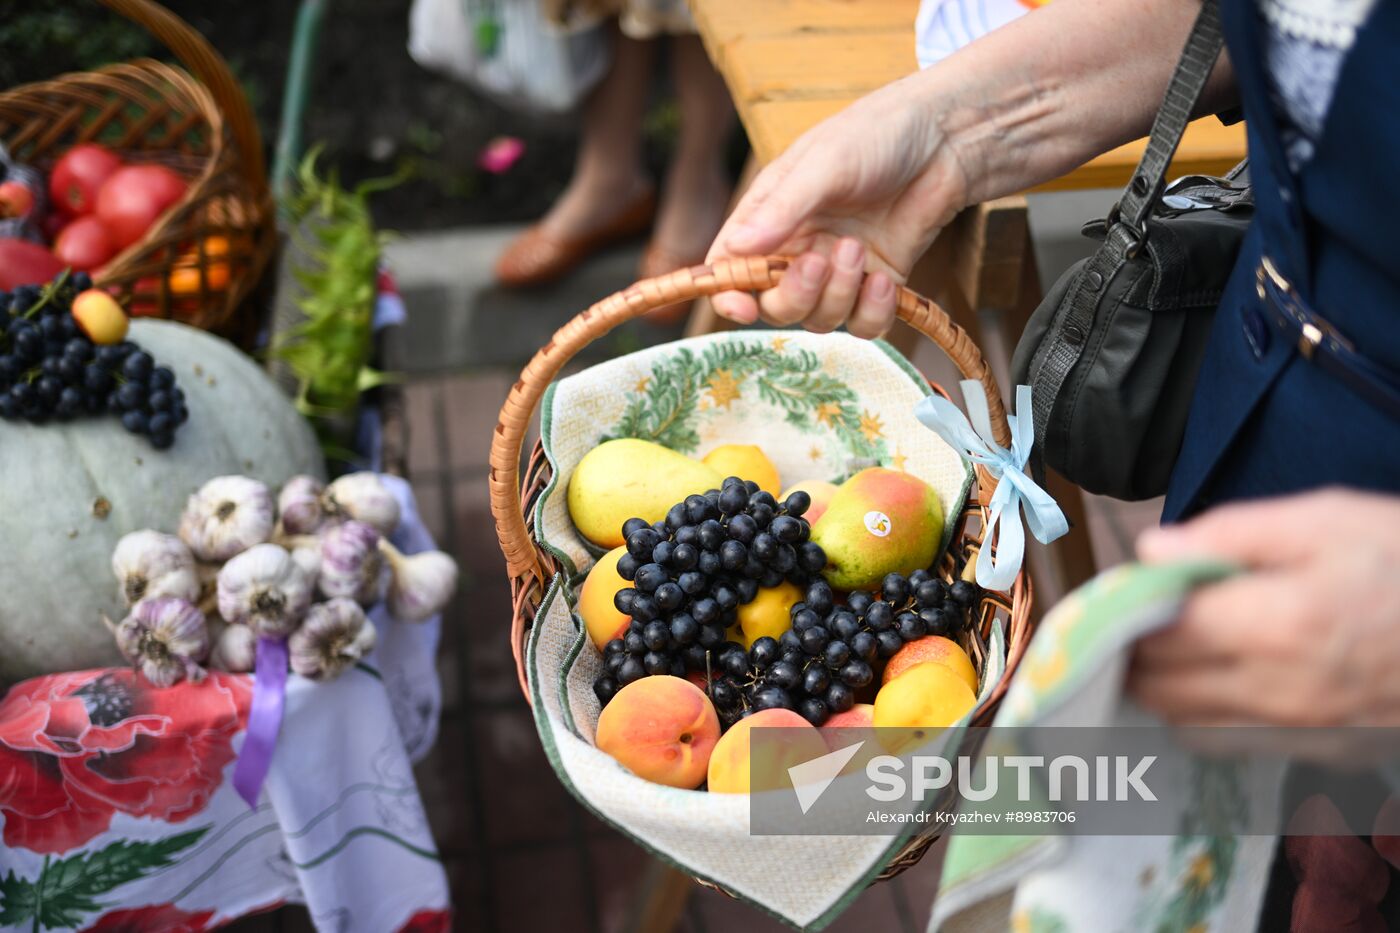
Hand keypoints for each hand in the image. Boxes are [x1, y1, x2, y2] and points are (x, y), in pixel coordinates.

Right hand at [704, 74, 968, 337]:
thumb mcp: (824, 164)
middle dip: (795, 295)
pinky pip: (863, 324)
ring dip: (839, 296)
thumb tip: (735, 249)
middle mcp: (798, 250)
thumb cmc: (877, 135)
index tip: (741, 307)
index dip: (728, 294)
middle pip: (775, 305)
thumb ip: (782, 210)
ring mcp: (839, 272)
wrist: (946, 139)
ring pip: (819, 318)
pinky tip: (884, 280)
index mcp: (769, 218)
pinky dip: (872, 312)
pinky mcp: (878, 285)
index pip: (731, 268)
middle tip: (820, 263)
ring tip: (859, 250)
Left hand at [1128, 490, 1399, 746]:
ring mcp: (1304, 731)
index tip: (1116, 592)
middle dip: (1130, 655)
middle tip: (1127, 619)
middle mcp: (1281, 691)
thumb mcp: (1325, 519)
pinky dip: (1203, 715)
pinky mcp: (1325, 752)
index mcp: (1277, 624)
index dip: (1123, 612)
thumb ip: (1228, 535)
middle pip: (1162, 688)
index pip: (1158, 634)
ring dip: (1161, 690)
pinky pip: (1234, 743)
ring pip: (1189, 724)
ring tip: (1162, 648)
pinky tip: (1211, 678)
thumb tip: (1151, 551)